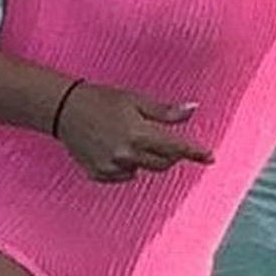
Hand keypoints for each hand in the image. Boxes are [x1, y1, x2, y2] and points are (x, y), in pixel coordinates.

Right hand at [54, 83, 211, 182]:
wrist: (64, 110)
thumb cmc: (102, 100)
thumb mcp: (136, 100)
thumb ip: (165, 111)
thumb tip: (193, 110)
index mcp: (138, 134)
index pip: (176, 148)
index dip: (195, 153)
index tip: (210, 157)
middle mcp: (126, 155)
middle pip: (163, 164)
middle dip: (169, 153)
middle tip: (160, 136)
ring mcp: (111, 167)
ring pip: (143, 170)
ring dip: (146, 158)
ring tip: (129, 137)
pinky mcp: (99, 174)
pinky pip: (124, 175)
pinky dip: (127, 165)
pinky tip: (115, 148)